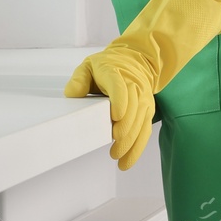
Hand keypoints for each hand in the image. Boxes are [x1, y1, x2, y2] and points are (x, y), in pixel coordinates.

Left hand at [64, 40, 157, 168]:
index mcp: (116, 73)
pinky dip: (138, 147)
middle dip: (125, 130)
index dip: (120, 100)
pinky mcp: (147, 110)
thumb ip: (79, 79)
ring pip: (140, 123)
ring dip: (131, 142)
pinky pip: (145, 130)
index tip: (116, 116)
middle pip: (133, 109)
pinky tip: (127, 161)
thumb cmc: (107, 66)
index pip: (120, 87)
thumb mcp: (89, 66)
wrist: (135, 60)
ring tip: (117, 157)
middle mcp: (134, 86)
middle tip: (114, 147)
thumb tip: (72, 94)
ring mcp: (143, 99)